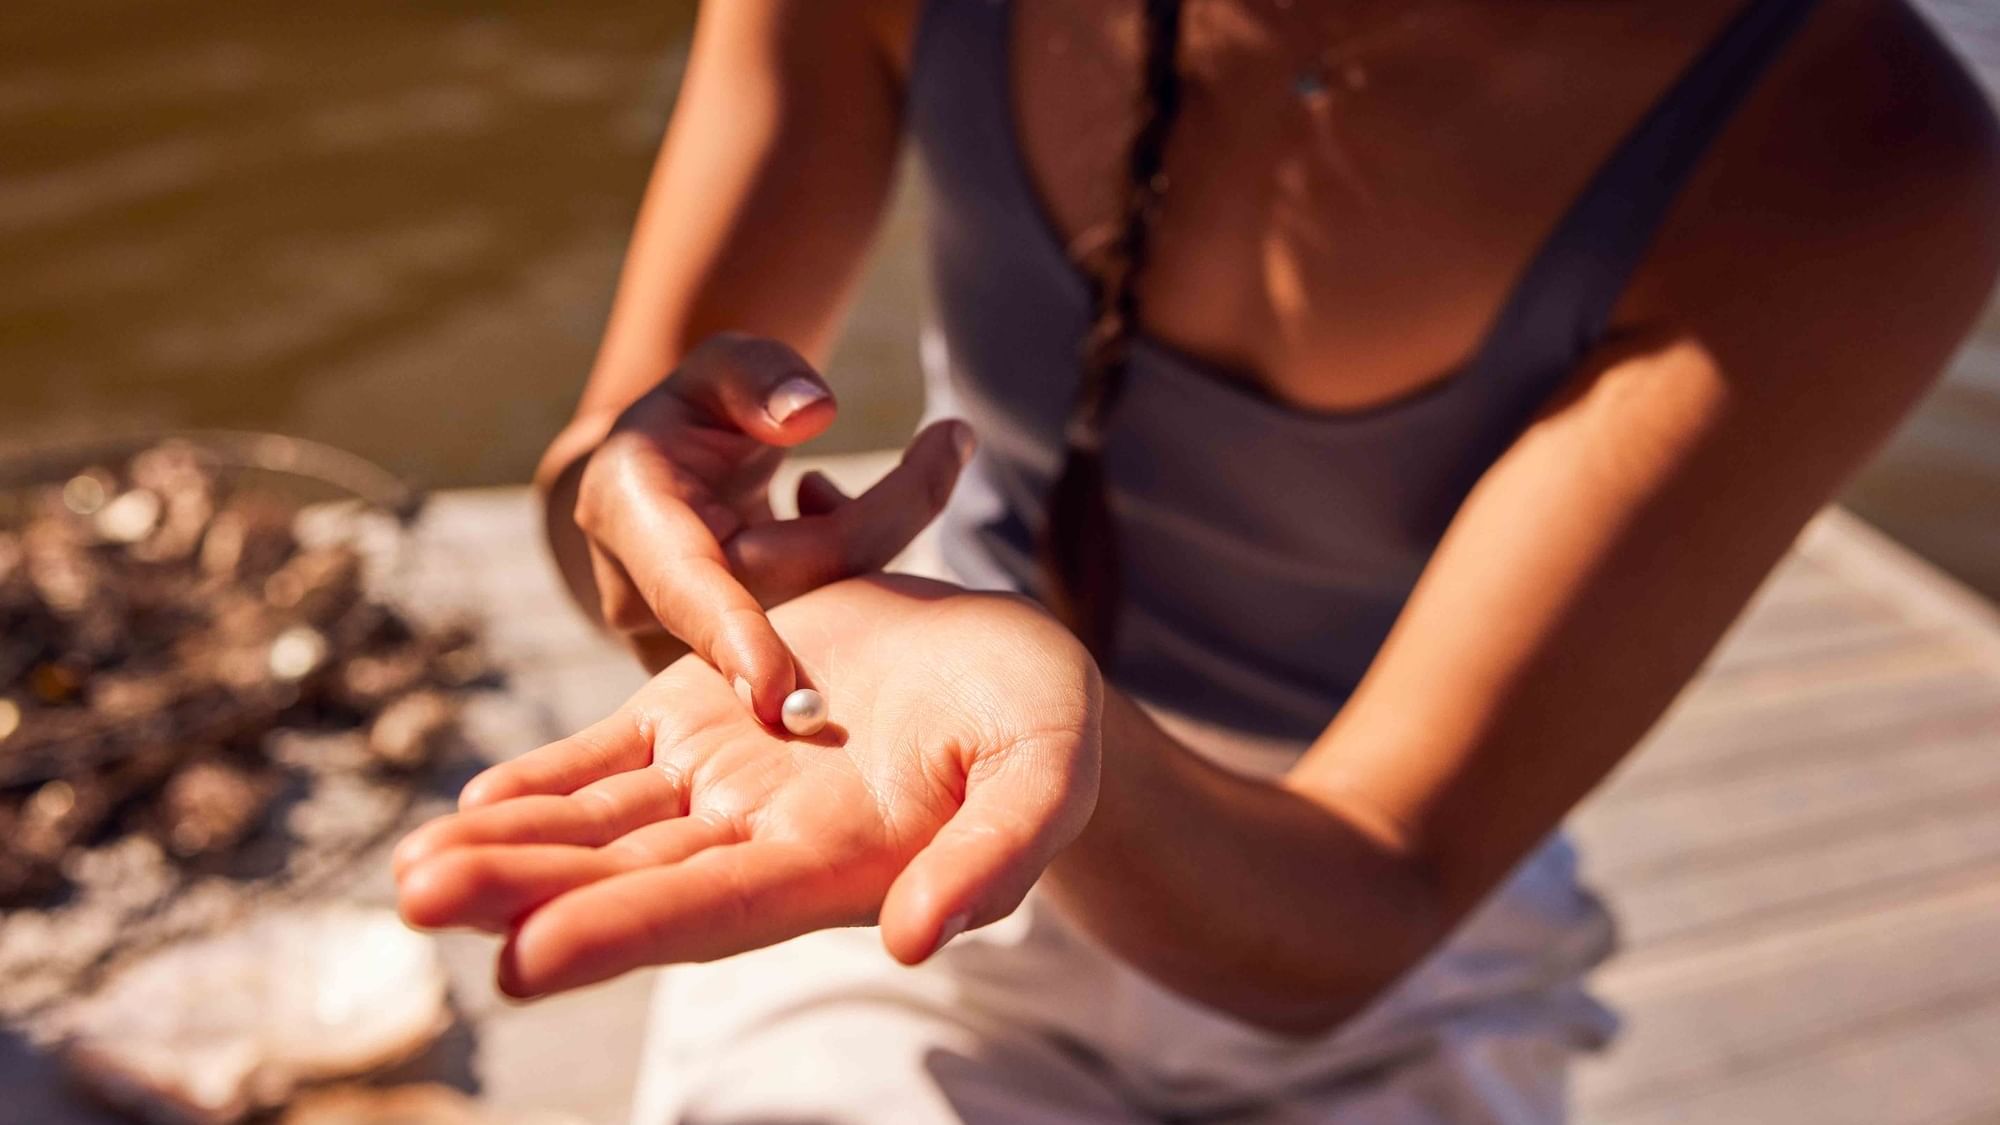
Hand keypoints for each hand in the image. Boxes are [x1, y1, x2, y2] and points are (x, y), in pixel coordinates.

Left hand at [393, 576, 1099, 997]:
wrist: (1011, 664)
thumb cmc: (1044, 725)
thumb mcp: (1045, 777)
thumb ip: (993, 856)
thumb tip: (919, 941)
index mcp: (836, 859)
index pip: (714, 907)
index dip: (622, 931)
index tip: (523, 962)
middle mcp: (762, 833)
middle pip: (625, 874)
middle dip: (521, 892)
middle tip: (415, 901)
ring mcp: (725, 773)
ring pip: (599, 820)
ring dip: (508, 845)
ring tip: (407, 872)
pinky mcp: (705, 710)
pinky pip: (611, 752)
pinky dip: (545, 777)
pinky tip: (474, 802)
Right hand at [547, 332, 974, 721]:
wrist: (661, 482)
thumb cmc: (690, 417)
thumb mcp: (714, 367)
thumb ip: (756, 375)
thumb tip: (814, 412)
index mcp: (630, 518)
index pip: (686, 588)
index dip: (733, 634)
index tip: (774, 688)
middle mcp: (652, 596)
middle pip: (788, 591)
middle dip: (882, 518)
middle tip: (949, 439)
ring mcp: (695, 644)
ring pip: (818, 614)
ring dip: (879, 534)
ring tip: (934, 448)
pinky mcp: (741, 664)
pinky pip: (824, 627)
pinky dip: (859, 560)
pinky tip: (832, 500)